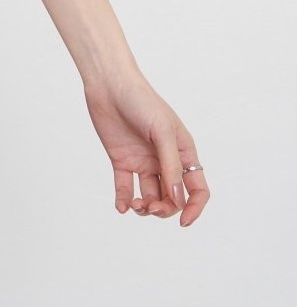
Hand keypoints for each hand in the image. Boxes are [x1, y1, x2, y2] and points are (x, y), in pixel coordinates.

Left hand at [83, 74, 209, 226]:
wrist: (109, 84)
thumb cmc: (141, 100)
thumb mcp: (161, 132)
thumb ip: (171, 166)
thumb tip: (178, 200)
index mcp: (183, 152)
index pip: (197, 188)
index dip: (194, 207)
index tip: (184, 222)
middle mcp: (164, 159)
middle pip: (172, 197)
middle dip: (165, 209)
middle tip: (151, 208)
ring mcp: (143, 161)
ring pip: (150, 196)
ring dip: (145, 208)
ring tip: (135, 205)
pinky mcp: (122, 160)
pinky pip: (125, 187)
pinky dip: (123, 200)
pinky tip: (122, 206)